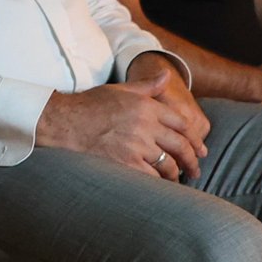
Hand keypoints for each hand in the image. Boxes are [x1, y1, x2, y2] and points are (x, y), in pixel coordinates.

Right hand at [36, 62, 207, 180]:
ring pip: (168, 163)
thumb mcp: (119, 89)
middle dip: (192, 159)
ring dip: (176, 173)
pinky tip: (160, 186)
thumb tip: (166, 76)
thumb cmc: (89, 105)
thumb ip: (146, 86)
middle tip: (195, 169)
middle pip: (180, 145)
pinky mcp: (125, 163)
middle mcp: (145, 125)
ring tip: (178, 179)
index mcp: (147, 106)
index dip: (193, 138)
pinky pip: (151, 177)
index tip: (198, 148)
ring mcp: (136, 145)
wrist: (63, 122)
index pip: (181, 123)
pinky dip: (159, 183)